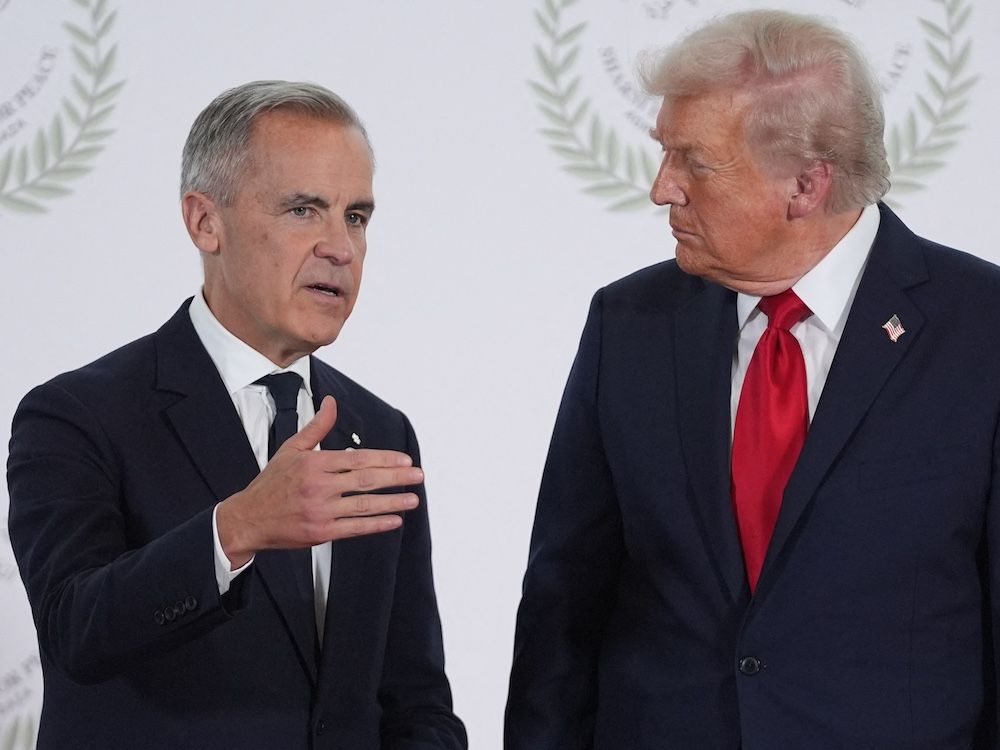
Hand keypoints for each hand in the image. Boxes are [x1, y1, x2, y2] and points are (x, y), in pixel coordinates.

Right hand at [217, 396, 419, 567]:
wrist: (248, 518)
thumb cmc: (271, 483)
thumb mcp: (291, 449)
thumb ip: (317, 427)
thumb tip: (331, 402)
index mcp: (314, 464)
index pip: (358, 459)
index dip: (384, 459)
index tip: (405, 460)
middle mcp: (319, 487)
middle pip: (366, 480)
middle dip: (396, 478)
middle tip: (418, 476)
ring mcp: (320, 511)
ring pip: (364, 505)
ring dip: (392, 502)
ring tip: (413, 499)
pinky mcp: (320, 532)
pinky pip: (355, 528)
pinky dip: (376, 525)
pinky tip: (394, 520)